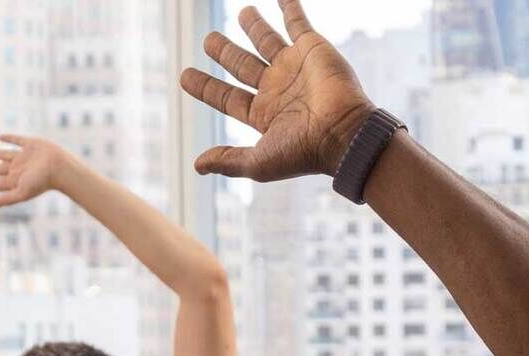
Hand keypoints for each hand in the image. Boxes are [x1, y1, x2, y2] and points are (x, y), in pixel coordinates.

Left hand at [0, 134, 74, 206]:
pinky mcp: (31, 145)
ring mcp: (24, 157)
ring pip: (4, 155)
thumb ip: (9, 199)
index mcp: (14, 181)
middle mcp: (17, 169)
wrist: (59, 166)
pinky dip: (9, 139)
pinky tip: (1, 137)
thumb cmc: (42, 181)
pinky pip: (17, 140)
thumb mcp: (23, 192)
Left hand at [180, 0, 375, 181]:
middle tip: (209, 40)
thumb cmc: (303, 152)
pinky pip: (297, 23)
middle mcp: (277, 89)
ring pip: (267, 41)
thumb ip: (229, 160)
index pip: (227, 98)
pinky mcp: (312, 49)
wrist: (343, 133)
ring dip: (254, 27)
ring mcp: (293, 68)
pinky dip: (290, 7)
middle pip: (243, 66)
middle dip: (225, 52)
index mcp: (264, 115)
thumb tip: (198, 166)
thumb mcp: (259, 162)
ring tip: (243, 12)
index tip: (185, 76)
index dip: (206, 87)